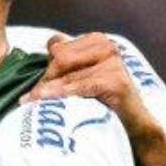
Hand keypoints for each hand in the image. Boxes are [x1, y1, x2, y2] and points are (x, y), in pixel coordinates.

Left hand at [23, 33, 152, 127]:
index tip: (37, 88)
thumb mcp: (82, 78)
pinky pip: (79, 86)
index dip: (46, 68)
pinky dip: (61, 94)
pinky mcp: (116, 80)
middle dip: (46, 79)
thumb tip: (39, 56)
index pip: (57, 46)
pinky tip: (43, 101)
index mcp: (96, 40)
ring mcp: (113, 61)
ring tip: (33, 103)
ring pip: (67, 73)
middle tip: (32, 99)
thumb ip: (64, 64)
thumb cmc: (104, 102)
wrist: (133, 125)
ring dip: (48, 90)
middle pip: (60, 58)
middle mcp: (106, 45)